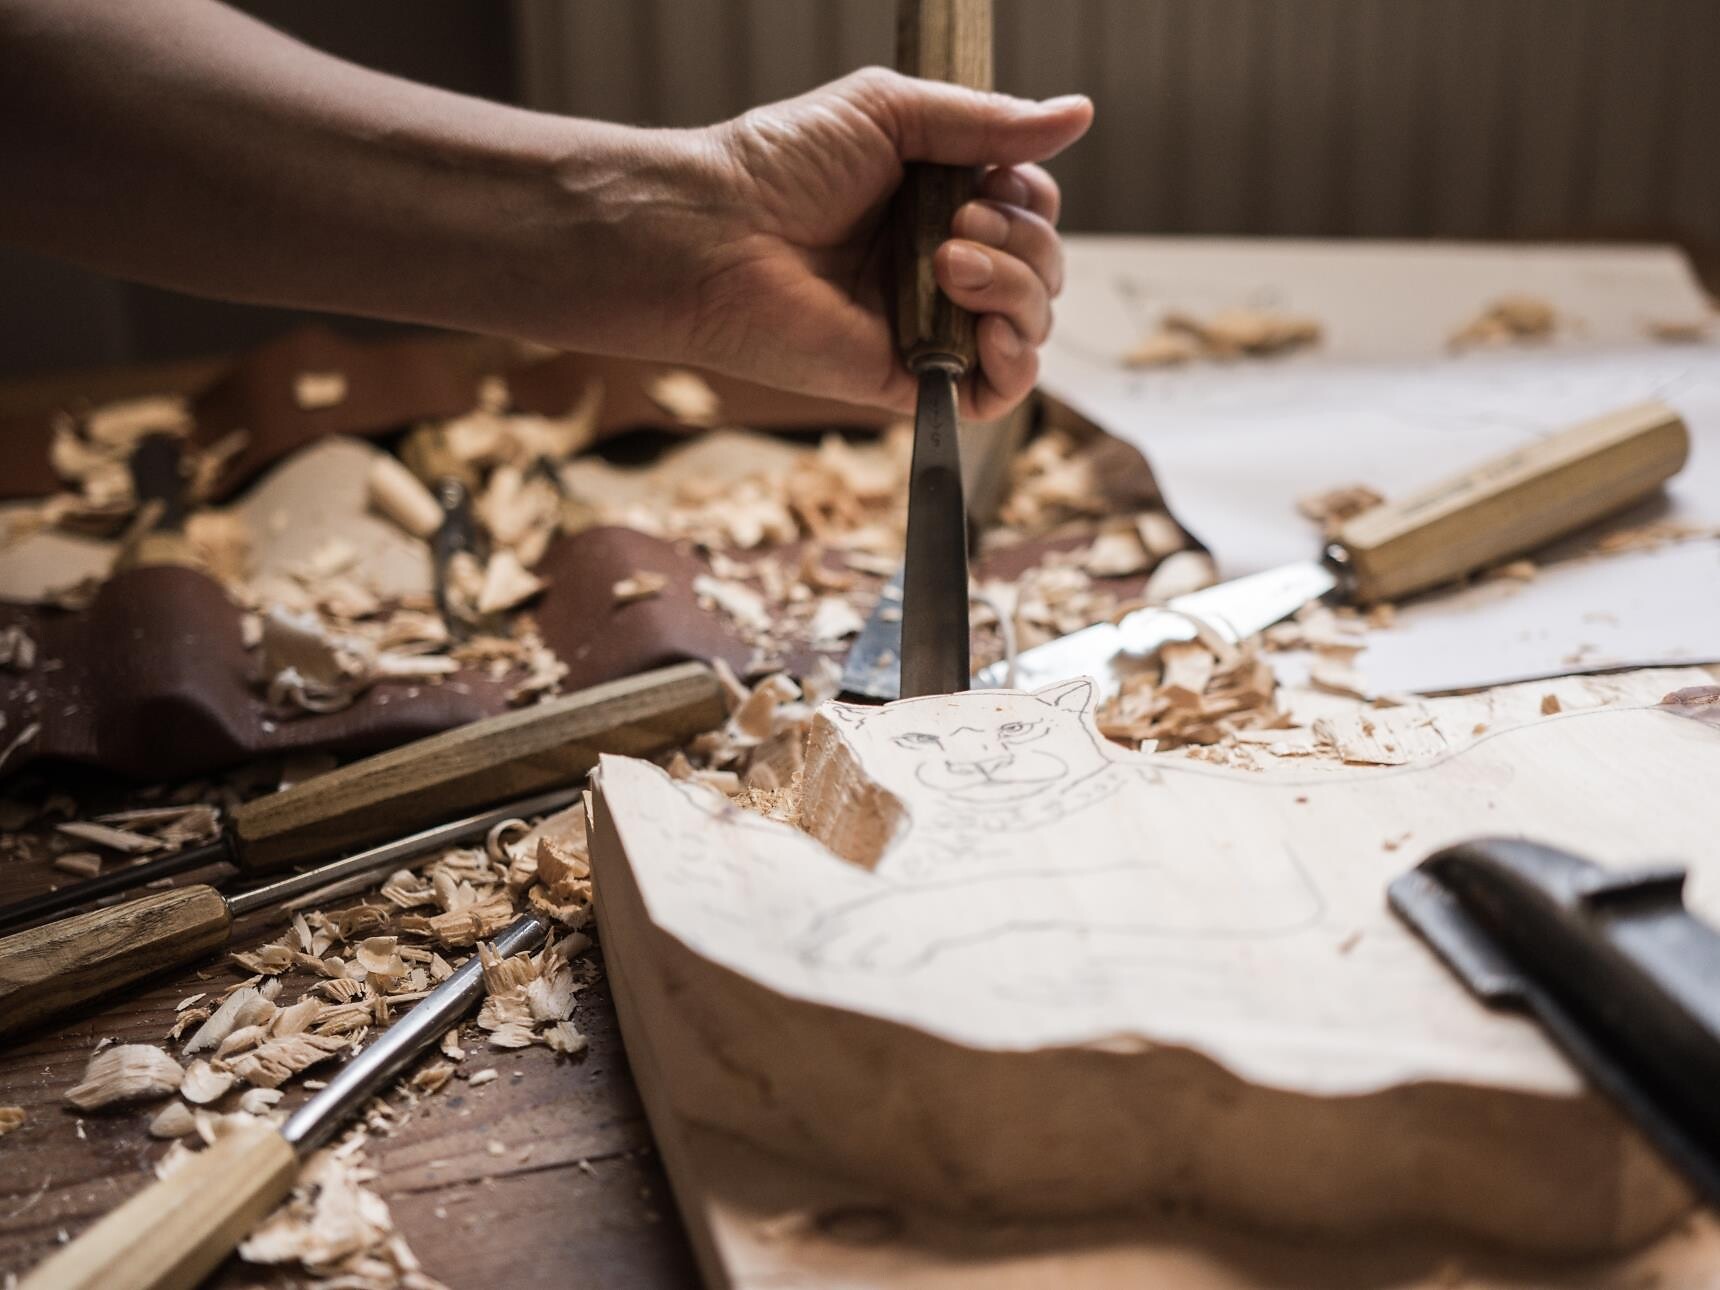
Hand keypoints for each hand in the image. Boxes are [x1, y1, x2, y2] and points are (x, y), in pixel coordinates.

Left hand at [680, 69, 1092, 419]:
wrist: (716, 231)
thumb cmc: (782, 164)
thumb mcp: (892, 113)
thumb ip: (987, 120)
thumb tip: (1079, 112)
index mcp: (941, 205)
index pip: (1032, 213)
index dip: (1030, 199)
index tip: (990, 180)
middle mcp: (943, 268)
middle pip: (1044, 269)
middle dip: (1022, 243)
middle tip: (957, 223)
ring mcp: (931, 327)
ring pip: (1032, 326)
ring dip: (1016, 289)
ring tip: (949, 263)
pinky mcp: (912, 380)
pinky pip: (997, 394)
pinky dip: (1015, 364)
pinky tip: (990, 330)